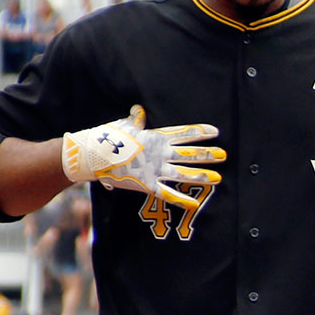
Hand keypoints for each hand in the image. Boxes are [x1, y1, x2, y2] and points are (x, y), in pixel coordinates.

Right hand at [62, 105, 224, 209]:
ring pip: (184, 174)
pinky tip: (195, 204)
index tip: (216, 132)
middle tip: (224, 155)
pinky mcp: (146, 185)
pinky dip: (181, 200)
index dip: (200, 132)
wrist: (91, 156)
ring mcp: (154, 169)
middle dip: (208, 154)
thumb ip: (136, 120)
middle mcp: (159, 153)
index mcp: (156, 137)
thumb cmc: (106, 138)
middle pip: (190, 154)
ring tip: (218, 178)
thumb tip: (138, 110)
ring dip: (202, 176)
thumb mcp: (124, 125)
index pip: (184, 133)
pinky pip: (167, 194)